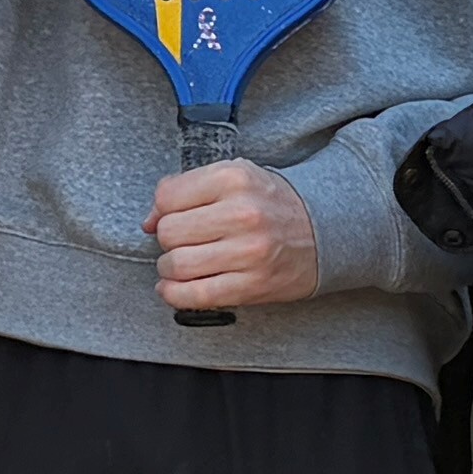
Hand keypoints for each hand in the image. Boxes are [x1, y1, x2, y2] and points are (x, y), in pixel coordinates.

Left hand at [147, 158, 320, 312]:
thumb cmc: (271, 204)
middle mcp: (242, 213)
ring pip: (177, 264)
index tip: (173, 216)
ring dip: (169, 268)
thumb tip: (148, 220)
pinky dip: (174, 294)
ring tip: (180, 263)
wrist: (324, 230)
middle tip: (181, 240)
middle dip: (167, 239)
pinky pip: (196, 295)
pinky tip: (172, 288)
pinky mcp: (253, 285)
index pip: (167, 197)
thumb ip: (187, 189)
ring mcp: (249, 252)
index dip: (163, 209)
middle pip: (168, 232)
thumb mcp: (234, 178)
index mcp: (234, 178)